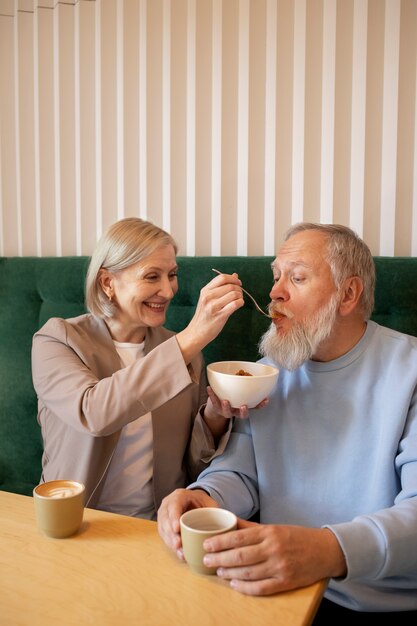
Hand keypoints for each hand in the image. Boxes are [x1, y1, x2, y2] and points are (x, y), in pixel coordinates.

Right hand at [157, 488, 218, 557]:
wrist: (193, 502)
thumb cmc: (201, 502)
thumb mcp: (209, 502)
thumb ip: (214, 511)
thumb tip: (225, 526)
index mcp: (179, 496)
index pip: (174, 506)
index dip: (174, 517)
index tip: (177, 529)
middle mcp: (168, 506)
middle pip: (166, 520)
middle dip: (171, 534)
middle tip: (179, 545)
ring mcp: (164, 517)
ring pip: (164, 530)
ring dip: (171, 543)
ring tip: (181, 553)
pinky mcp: (164, 528)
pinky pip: (165, 538)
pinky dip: (172, 547)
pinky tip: (181, 554)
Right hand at [176, 273, 243, 363]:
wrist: (197, 332)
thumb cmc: (204, 315)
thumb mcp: (208, 298)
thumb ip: (221, 287)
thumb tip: (235, 275)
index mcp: (205, 290)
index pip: (222, 278)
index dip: (233, 279)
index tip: (239, 283)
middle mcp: (208, 297)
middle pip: (230, 286)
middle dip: (239, 289)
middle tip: (239, 294)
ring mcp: (213, 306)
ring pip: (234, 294)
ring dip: (240, 296)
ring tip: (238, 300)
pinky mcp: (220, 315)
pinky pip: (235, 304)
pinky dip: (240, 303)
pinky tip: (239, 305)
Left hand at [201, 521, 344, 595]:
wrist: (325, 550)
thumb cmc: (297, 537)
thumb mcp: (275, 528)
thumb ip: (251, 528)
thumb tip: (229, 521)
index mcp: (270, 533)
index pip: (239, 537)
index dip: (220, 542)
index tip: (207, 544)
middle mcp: (273, 549)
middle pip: (240, 556)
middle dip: (220, 558)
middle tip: (206, 560)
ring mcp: (280, 566)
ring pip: (248, 573)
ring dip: (230, 574)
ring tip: (218, 572)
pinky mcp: (286, 582)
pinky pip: (261, 588)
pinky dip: (246, 588)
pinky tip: (235, 585)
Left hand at [205, 386, 268, 420]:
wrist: (217, 406)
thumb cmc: (232, 396)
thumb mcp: (240, 392)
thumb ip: (246, 385)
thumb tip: (255, 373)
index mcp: (244, 407)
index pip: (255, 407)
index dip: (261, 405)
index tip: (265, 400)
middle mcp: (236, 411)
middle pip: (242, 415)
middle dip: (243, 411)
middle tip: (243, 406)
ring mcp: (226, 411)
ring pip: (227, 412)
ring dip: (226, 406)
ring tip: (225, 400)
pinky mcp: (216, 407)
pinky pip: (214, 402)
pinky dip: (211, 394)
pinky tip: (209, 388)